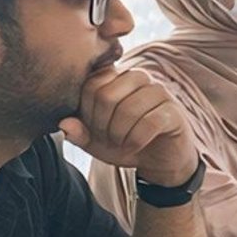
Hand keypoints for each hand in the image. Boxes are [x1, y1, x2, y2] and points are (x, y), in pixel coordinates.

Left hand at [63, 66, 198, 188]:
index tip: (94, 129)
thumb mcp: (96, 141)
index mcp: (116, 77)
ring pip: (128, 110)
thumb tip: (63, 125)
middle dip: (102, 126)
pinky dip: (136, 141)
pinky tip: (136, 146)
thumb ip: (78, 132)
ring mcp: (158, 92)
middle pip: (106, 97)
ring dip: (119, 136)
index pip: (91, 86)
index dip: (87, 114)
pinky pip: (148, 123)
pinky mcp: (173, 111)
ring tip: (121, 144)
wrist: (160, 159)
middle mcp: (138, 77)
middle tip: (108, 140)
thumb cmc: (126, 142)